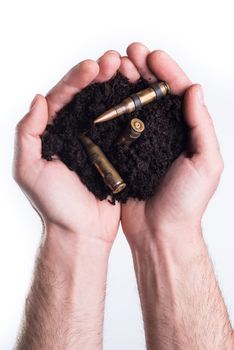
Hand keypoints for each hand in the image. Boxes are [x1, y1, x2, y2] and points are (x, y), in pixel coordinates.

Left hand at [13, 51, 122, 242]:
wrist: (81, 231)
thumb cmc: (54, 205)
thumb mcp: (29, 170)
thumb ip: (27, 134)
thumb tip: (39, 99)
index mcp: (52, 132)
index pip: (62, 97)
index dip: (77, 79)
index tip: (94, 67)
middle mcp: (73, 132)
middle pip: (86, 95)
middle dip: (99, 75)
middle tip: (115, 61)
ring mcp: (95, 140)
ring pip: (105, 106)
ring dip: (116, 86)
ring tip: (128, 70)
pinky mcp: (114, 151)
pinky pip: (121, 125)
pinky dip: (128, 109)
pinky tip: (137, 96)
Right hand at [120, 43, 223, 243]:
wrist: (159, 231)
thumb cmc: (186, 201)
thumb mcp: (206, 162)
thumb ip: (200, 125)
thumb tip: (193, 89)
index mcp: (186, 132)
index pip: (178, 94)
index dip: (166, 72)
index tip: (152, 56)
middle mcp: (163, 133)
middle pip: (153, 94)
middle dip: (143, 71)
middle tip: (130, 53)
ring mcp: (141, 142)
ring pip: (133, 105)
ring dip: (125, 84)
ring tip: (115, 66)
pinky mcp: (122, 154)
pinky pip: (116, 126)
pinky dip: (110, 108)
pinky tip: (103, 94)